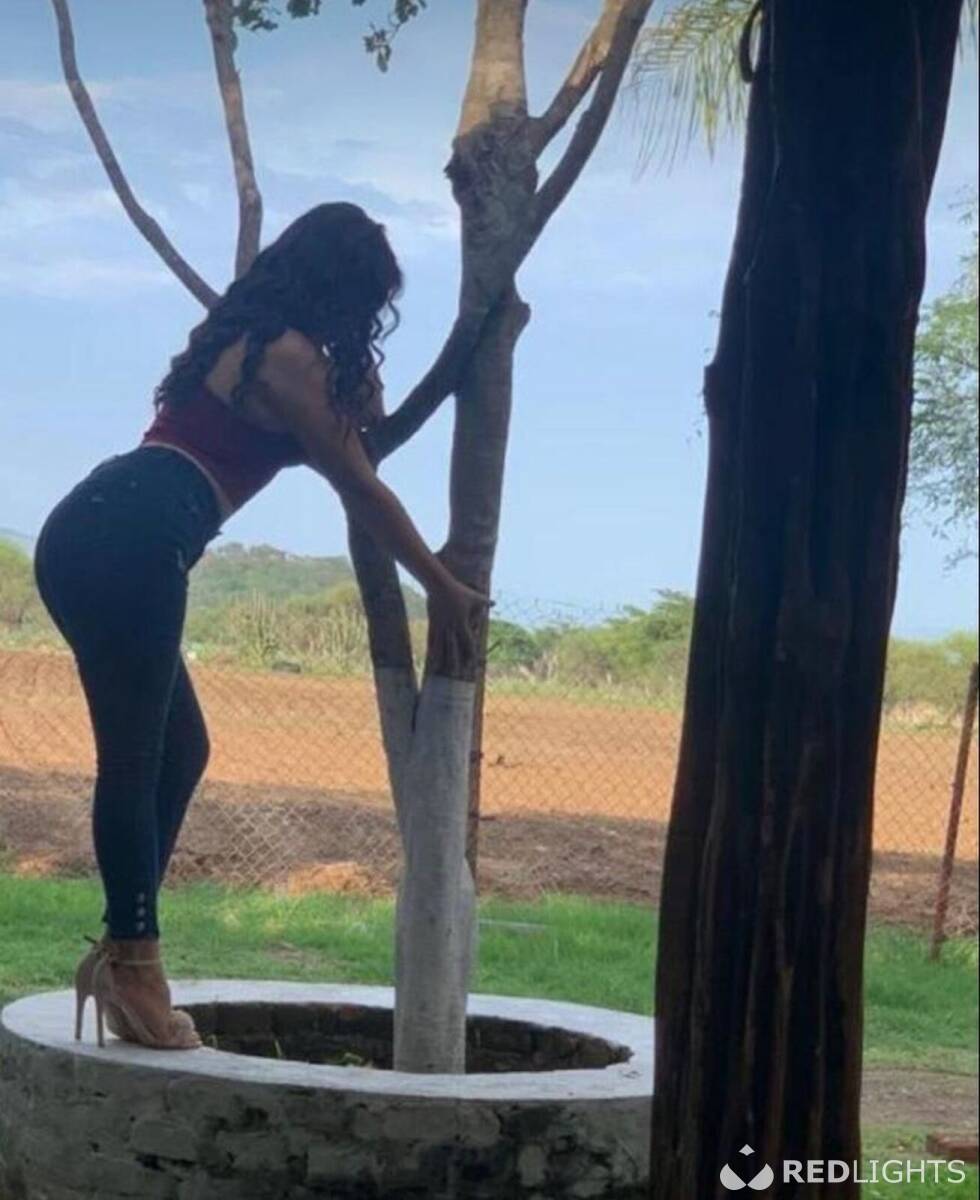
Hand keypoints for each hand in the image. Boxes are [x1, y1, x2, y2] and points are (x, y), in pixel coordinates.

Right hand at [426, 552, 491, 673]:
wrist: (439, 585)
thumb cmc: (458, 590)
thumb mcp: (475, 596)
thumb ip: (485, 602)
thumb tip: (495, 603)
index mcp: (462, 622)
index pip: (468, 641)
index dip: (470, 653)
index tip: (472, 663)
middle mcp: (451, 627)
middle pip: (453, 648)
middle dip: (455, 661)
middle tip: (456, 674)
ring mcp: (440, 626)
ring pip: (441, 646)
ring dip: (440, 659)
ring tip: (439, 671)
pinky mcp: (432, 623)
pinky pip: (432, 639)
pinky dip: (431, 649)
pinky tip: (430, 657)